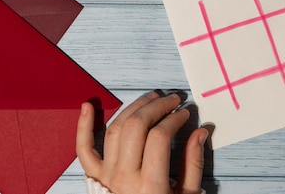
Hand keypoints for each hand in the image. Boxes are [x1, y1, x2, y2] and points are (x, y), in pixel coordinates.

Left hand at [76, 91, 208, 193]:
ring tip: (149, 98)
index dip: (174, 118)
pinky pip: (84, 149)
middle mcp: (125, 177)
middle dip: (156, 107)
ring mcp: (107, 176)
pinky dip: (83, 126)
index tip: (184, 112)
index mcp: (150, 185)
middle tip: (172, 100)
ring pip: (115, 130)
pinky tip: (88, 107)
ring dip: (132, 108)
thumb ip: (193, 164)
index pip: (160, 136)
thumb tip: (200, 132)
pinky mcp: (95, 177)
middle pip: (137, 127)